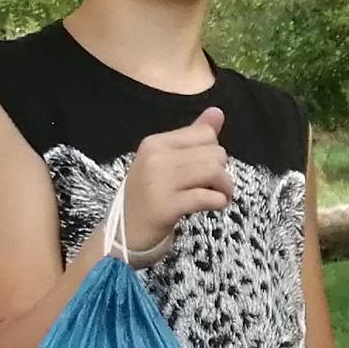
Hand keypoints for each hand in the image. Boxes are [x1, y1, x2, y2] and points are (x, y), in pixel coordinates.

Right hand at [121, 106, 232, 256]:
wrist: (123, 236)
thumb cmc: (148, 199)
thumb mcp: (165, 163)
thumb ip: (192, 137)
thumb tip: (218, 111)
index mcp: (155, 143)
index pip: (205, 133)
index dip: (214, 153)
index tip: (207, 171)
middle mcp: (155, 157)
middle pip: (214, 152)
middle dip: (222, 172)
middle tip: (213, 188)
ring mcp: (159, 181)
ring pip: (214, 171)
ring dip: (225, 187)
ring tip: (218, 197)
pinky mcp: (166, 206)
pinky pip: (207, 196)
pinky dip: (219, 202)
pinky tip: (215, 206)